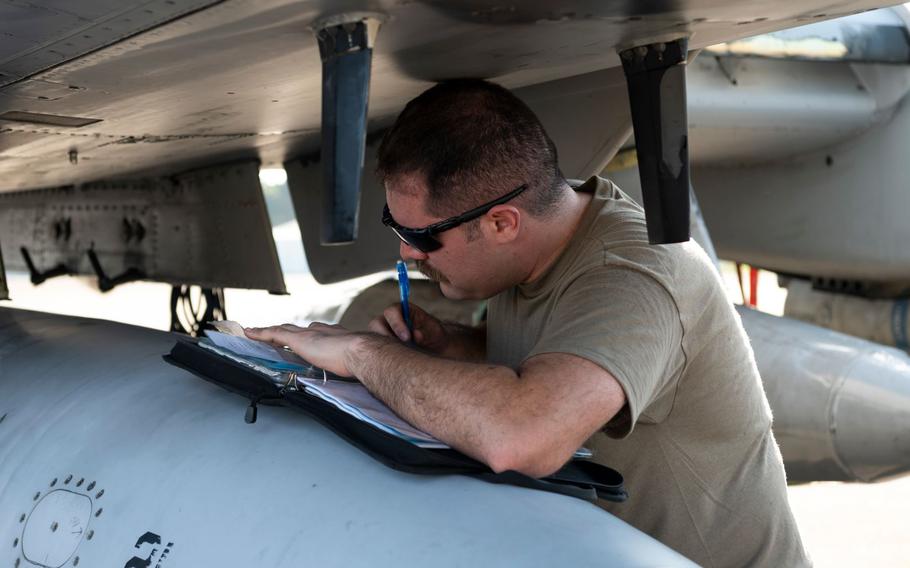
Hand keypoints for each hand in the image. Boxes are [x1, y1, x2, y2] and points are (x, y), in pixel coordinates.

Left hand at [244, 322, 362, 377]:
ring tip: (256, 333)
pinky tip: (249, 333)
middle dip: (286, 331)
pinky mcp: (297, 339)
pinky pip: (273, 334)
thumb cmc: (360, 358)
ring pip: (282, 330)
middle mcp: (320, 331)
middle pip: (297, 329)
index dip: (308, 335)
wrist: (359, 351)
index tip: (305, 339)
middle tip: (277, 334)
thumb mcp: (354, 359)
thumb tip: (354, 367)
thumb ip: (350, 360)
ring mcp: (308, 334)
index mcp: (334, 335)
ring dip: (269, 332)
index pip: (316, 333)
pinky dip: (260, 333)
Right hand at [368, 303, 448, 353]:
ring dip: (384, 349)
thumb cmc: (435, 337)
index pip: (391, 311)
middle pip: (376, 324)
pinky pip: (376, 353)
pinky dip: (384, 359)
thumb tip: (416, 335)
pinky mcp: (381, 348)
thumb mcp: (435, 334)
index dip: (397, 323)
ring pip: (373, 340)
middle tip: (401, 351)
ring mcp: (383, 334)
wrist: (436, 351)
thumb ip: (426, 333)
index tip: (407, 338)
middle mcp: (389, 321)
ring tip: (400, 360)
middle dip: (386, 337)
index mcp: (402, 310)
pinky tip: (397, 365)